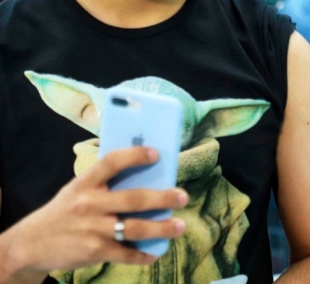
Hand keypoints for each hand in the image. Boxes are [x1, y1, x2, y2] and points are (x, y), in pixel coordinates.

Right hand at [2, 147, 187, 278]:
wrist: (30, 245)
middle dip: (162, 198)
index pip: (112, 162)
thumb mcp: (77, 189)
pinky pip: (125, 253)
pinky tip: (156, 252)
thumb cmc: (63, 211)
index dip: (135, 155)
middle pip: (133, 199)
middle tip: (182, 196)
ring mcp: (92, 229)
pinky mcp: (93, 251)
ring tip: (179, 226)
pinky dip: (142, 254)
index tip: (157, 153)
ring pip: (134, 228)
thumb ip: (102, 183)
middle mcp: (89, 203)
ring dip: (161, 228)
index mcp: (85, 182)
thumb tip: (143, 176)